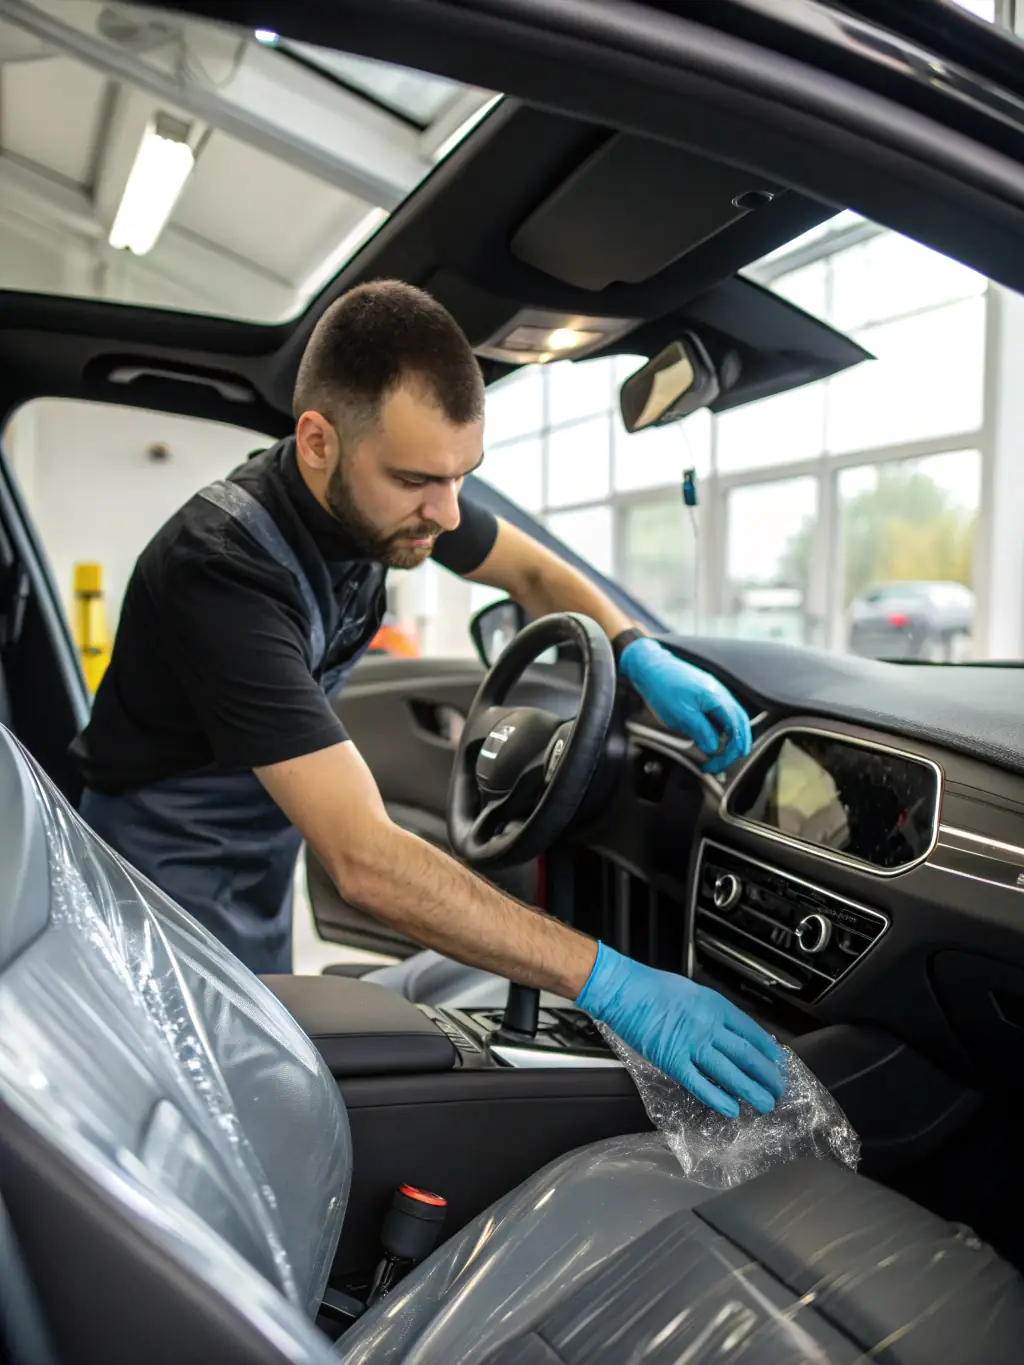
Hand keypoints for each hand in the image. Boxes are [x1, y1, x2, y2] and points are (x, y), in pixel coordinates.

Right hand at [576, 942, 783, 1116]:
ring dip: (751, 1091)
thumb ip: (713, 1013)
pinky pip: (700, 1084)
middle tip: (777, 1089)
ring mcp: (692, 1045)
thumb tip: (729, 1032)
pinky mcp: (673, 1061)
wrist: (625, 991)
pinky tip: (730, 1109)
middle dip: (766, 1076)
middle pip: (747, 1055)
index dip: (768, 1051)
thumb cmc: (653, 987)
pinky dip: (717, 1099)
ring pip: (730, 1073)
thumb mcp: (694, 992)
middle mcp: (709, 1026)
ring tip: (764, 1104)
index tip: (777, 1063)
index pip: (752, 1033)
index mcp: (716, 1006)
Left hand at [619, 637, 750, 773]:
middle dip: (733, 747)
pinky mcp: (705, 696)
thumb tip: (713, 749)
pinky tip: (708, 739)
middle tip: (721, 764)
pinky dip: (717, 730)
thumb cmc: (663, 686)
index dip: (730, 750)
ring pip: (730, 721)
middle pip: (739, 725)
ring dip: (726, 739)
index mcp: (718, 699)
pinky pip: (718, 716)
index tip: (718, 764)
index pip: (736, 729)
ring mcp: (714, 695)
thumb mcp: (681, 715)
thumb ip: (701, 732)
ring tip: (716, 756)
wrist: (649, 667)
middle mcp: (720, 695)